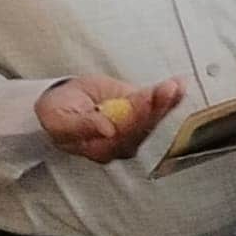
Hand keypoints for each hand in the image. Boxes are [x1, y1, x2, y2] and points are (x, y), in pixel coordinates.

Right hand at [36, 75, 183, 161]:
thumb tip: (106, 130)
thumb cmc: (57, 114)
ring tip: (174, 87)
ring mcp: (133, 127)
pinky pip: (157, 105)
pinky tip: (179, 86)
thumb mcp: (58, 120)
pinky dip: (170, 96)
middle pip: (144, 126)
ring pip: (154, 116)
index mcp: (102, 148)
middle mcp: (122, 142)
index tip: (143, 99)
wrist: (61, 100)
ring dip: (166, 101)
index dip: (136, 116)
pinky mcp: (140, 111)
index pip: (124, 135)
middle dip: (157, 107)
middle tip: (165, 90)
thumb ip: (81, 126)